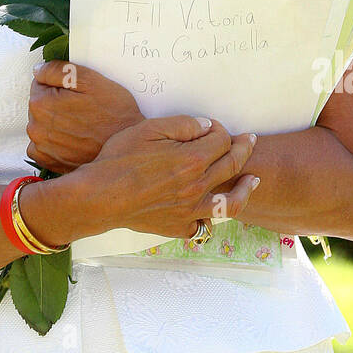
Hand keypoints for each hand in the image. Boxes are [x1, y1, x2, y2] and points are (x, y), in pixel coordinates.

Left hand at [26, 59, 143, 173]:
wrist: (128, 147)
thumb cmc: (114, 113)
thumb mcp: (91, 80)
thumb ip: (58, 71)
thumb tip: (38, 70)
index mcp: (41, 103)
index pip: (39, 83)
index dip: (59, 84)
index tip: (75, 92)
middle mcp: (36, 127)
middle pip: (39, 104)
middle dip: (55, 102)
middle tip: (81, 107)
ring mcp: (42, 147)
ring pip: (41, 124)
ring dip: (54, 121)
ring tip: (80, 123)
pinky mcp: (49, 161)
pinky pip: (42, 146)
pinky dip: (53, 141)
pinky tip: (71, 138)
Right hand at [87, 114, 258, 240]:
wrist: (100, 197)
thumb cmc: (119, 160)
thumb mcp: (148, 128)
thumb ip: (182, 125)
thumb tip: (206, 127)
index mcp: (192, 159)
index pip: (222, 140)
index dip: (221, 130)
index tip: (215, 128)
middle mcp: (197, 186)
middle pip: (232, 166)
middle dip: (243, 150)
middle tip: (248, 141)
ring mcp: (190, 211)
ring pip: (231, 203)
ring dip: (246, 189)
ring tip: (253, 180)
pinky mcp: (179, 227)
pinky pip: (205, 224)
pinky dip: (211, 215)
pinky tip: (212, 207)